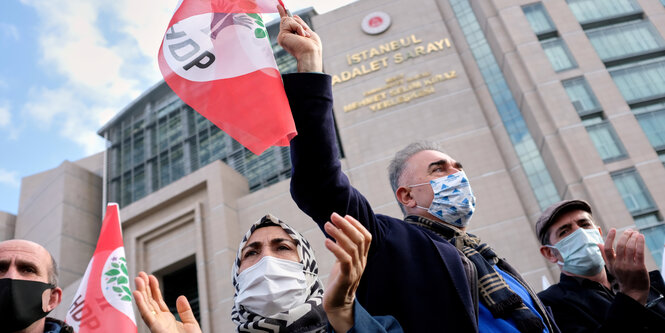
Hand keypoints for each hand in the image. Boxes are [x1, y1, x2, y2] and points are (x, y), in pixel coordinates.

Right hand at [133, 272, 201, 332]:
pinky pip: (146, 315)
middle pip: (149, 302)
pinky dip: (140, 304)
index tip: (150, 276)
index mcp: (166, 319)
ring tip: (137, 278)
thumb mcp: (191, 324)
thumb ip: (185, 311)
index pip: (157, 301)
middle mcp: (159, 322)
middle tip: (140, 273)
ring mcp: (156, 325)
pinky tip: (136, 293)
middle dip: (144, 288)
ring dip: (140, 292)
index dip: (153, 289)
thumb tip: (180, 297)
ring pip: (146, 306)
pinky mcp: (156, 329)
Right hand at [277, 4, 321, 71]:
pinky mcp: (282, 36)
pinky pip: (290, 22)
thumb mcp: (307, 32)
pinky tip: (301, 36)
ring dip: (299, 26)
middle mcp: (285, 37)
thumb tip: (293, 16)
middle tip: (305, 35)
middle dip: (299, 24)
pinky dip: (298, 27)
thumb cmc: (312, 47)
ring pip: (289, 20)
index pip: (286, 23)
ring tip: (303, 37)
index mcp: (291, 37)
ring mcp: (282, 37)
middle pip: (289, 20)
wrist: (311, 54)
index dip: (283, 13)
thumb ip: (300, 25)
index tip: (280, 6)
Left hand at [323, 213, 371, 332]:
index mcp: (362, 258)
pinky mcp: (346, 278)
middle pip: (359, 239)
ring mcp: (355, 270)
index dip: (357, 225)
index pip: (366, 238)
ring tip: (327, 225)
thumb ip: (343, 247)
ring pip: (352, 247)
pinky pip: (345, 260)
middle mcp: (361, 263)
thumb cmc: (338, 281)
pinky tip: (326, 242)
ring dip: (338, 234)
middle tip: (333, 216)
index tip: (345, 216)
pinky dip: (336, 248)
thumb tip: (338, 229)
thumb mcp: (342, 260)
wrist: (337, 304)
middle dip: (346, 225)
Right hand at [599, 228, 649, 304]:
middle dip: (625, 236)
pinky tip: (641, 237)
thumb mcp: (611, 268)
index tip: (613, 229)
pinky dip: (640, 243)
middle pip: (621, 246)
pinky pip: (639, 252)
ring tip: (635, 233)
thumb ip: (605, 256)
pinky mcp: (639, 268)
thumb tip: (598, 244)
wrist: (634, 291)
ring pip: (630, 248)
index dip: (609, 238)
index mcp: (611, 264)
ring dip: (633, 238)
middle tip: (629, 230)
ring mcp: (629, 267)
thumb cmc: (623, 277)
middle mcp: (619, 265)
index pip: (608, 249)